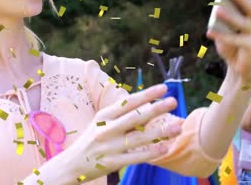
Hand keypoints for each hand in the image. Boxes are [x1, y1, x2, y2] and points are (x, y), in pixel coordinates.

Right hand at [66, 84, 181, 180]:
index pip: (127, 102)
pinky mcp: (112, 162)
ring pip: (139, 138)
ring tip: (178, 126)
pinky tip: (165, 147)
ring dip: (160, 131)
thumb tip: (150, 108)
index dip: (146, 94)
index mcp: (104, 116)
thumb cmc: (92, 140)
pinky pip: (135, 157)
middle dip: (156, 108)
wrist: (72, 164)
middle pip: (135, 117)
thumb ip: (123, 116)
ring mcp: (109, 147)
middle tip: (174, 101)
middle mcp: (106, 129)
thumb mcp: (101, 123)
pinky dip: (151, 152)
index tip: (163, 88)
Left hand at [207, 0, 250, 84]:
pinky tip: (209, 31)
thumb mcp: (229, 25)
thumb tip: (220, 0)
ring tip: (217, 10)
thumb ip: (227, 11)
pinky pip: (234, 39)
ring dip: (229, 15)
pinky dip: (221, 35)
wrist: (240, 67)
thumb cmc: (233, 42)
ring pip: (243, 21)